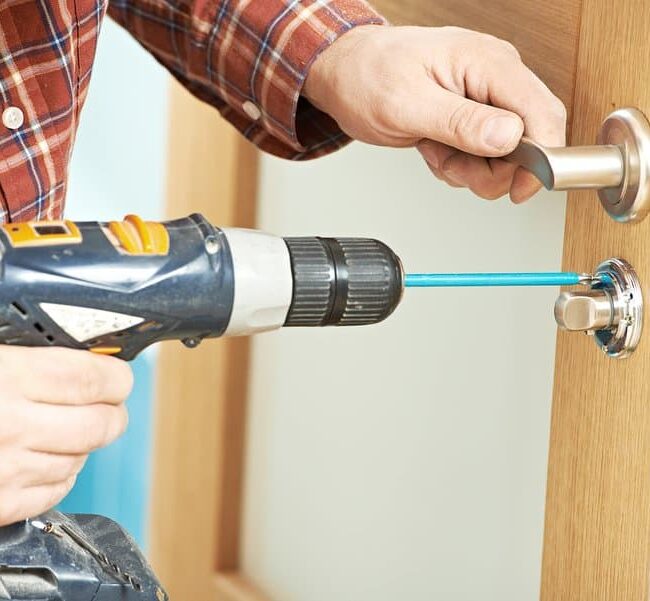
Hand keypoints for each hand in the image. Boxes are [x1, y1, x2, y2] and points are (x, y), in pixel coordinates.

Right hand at [0, 347, 132, 524]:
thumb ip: (31, 356)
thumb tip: (85, 355)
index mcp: (9, 377)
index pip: (94, 379)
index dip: (117, 378)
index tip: (118, 378)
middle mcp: (10, 425)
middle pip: (100, 425)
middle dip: (112, 414)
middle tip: (107, 405)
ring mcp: (5, 470)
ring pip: (80, 459)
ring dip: (83, 445)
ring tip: (65, 430)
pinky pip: (53, 493)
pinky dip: (60, 476)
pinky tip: (45, 459)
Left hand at [304, 25, 566, 202]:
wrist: (345, 74)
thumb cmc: (366, 76)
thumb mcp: (407, 105)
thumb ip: (460, 122)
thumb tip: (508, 137)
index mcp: (488, 63)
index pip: (542, 113)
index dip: (541, 158)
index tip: (519, 189)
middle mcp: (494, 76)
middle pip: (529, 139)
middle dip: (492, 168)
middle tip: (453, 165)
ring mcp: (485, 96)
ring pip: (505, 153)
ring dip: (470, 168)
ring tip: (436, 151)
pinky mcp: (472, 114)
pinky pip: (483, 153)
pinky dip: (460, 163)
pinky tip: (436, 148)